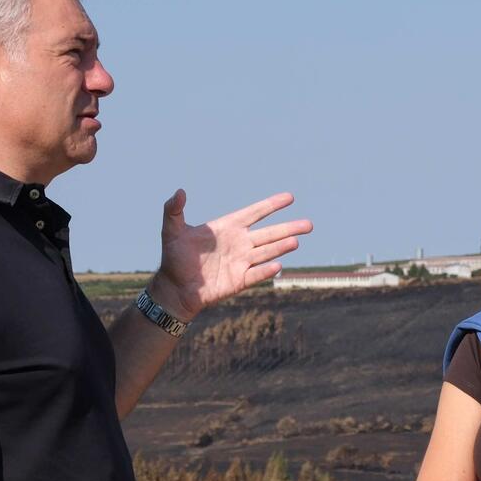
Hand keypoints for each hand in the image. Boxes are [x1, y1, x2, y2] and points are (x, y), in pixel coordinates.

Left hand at [149, 190, 312, 319]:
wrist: (174, 288)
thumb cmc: (174, 258)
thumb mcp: (171, 232)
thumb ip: (174, 211)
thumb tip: (179, 192)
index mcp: (228, 227)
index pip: (255, 213)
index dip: (271, 205)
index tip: (290, 197)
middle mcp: (239, 243)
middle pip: (269, 233)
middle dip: (289, 228)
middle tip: (309, 224)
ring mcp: (241, 262)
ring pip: (267, 252)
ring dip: (281, 247)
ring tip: (296, 240)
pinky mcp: (239, 281)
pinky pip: (256, 274)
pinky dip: (266, 270)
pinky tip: (278, 265)